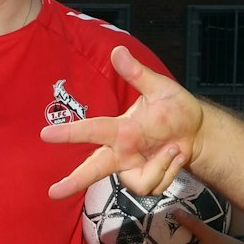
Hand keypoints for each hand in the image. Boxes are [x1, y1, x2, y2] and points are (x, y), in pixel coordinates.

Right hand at [41, 46, 204, 198]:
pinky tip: (175, 157)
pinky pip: (153, 184)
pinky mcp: (146, 181)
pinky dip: (169, 170)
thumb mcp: (159, 88)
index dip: (68, 132)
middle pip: (93, 169)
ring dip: (160, 165)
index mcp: (119, 129)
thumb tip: (118, 51)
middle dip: (75, 180)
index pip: (90, 130)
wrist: (198, 132)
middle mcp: (121, 151)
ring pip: (135, 182)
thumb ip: (137, 73)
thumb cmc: (175, 108)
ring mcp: (133, 168)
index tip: (45, 134)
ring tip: (173, 148)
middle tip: (54, 192)